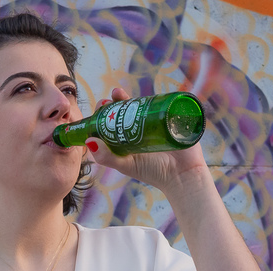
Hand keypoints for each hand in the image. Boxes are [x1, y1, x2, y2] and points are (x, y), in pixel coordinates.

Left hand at [85, 86, 210, 196]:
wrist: (182, 174)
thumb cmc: (153, 172)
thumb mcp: (126, 165)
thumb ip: (107, 157)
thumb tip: (89, 141)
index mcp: (126, 140)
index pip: (111, 123)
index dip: (103, 114)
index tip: (99, 108)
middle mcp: (139, 129)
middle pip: (124, 110)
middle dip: (114, 102)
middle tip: (108, 100)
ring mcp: (155, 122)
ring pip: (139, 105)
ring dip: (127, 97)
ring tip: (118, 93)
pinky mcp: (170, 117)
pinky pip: (160, 103)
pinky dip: (150, 97)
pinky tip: (142, 94)